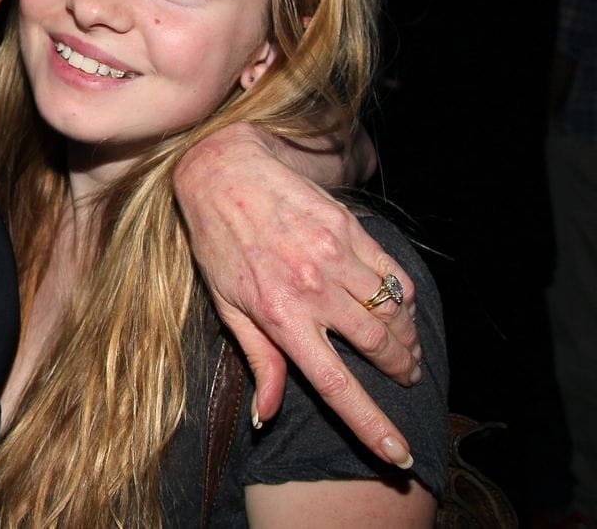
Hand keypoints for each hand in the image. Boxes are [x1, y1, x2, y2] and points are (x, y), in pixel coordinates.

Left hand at [174, 123, 420, 467]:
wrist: (222, 171)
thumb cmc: (217, 243)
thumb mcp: (227, 305)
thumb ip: (258, 360)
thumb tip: (268, 414)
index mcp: (279, 315)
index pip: (335, 383)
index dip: (370, 423)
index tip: (398, 454)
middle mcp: (311, 288)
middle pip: (378, 346)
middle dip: (401, 370)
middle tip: (406, 378)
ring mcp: (333, 255)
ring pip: (392, 311)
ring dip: (407, 338)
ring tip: (405, 349)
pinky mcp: (348, 227)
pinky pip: (391, 272)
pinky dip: (402, 296)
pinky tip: (396, 305)